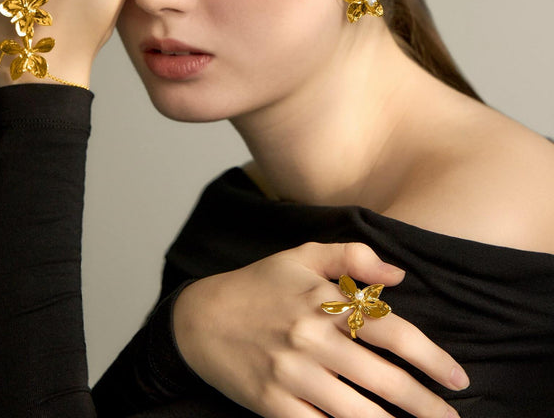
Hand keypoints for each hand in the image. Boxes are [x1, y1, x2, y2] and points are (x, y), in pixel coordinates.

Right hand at [173, 242, 467, 417]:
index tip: (457, 377)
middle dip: (426, 405)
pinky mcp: (273, 404)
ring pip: (358, 413)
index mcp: (322, 301)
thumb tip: (400, 276)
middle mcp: (311, 338)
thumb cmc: (257, 285)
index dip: (431, 357)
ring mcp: (291, 375)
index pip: (391, 329)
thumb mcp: (300, 255)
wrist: (200, 319)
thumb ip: (352, 256)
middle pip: (383, 379)